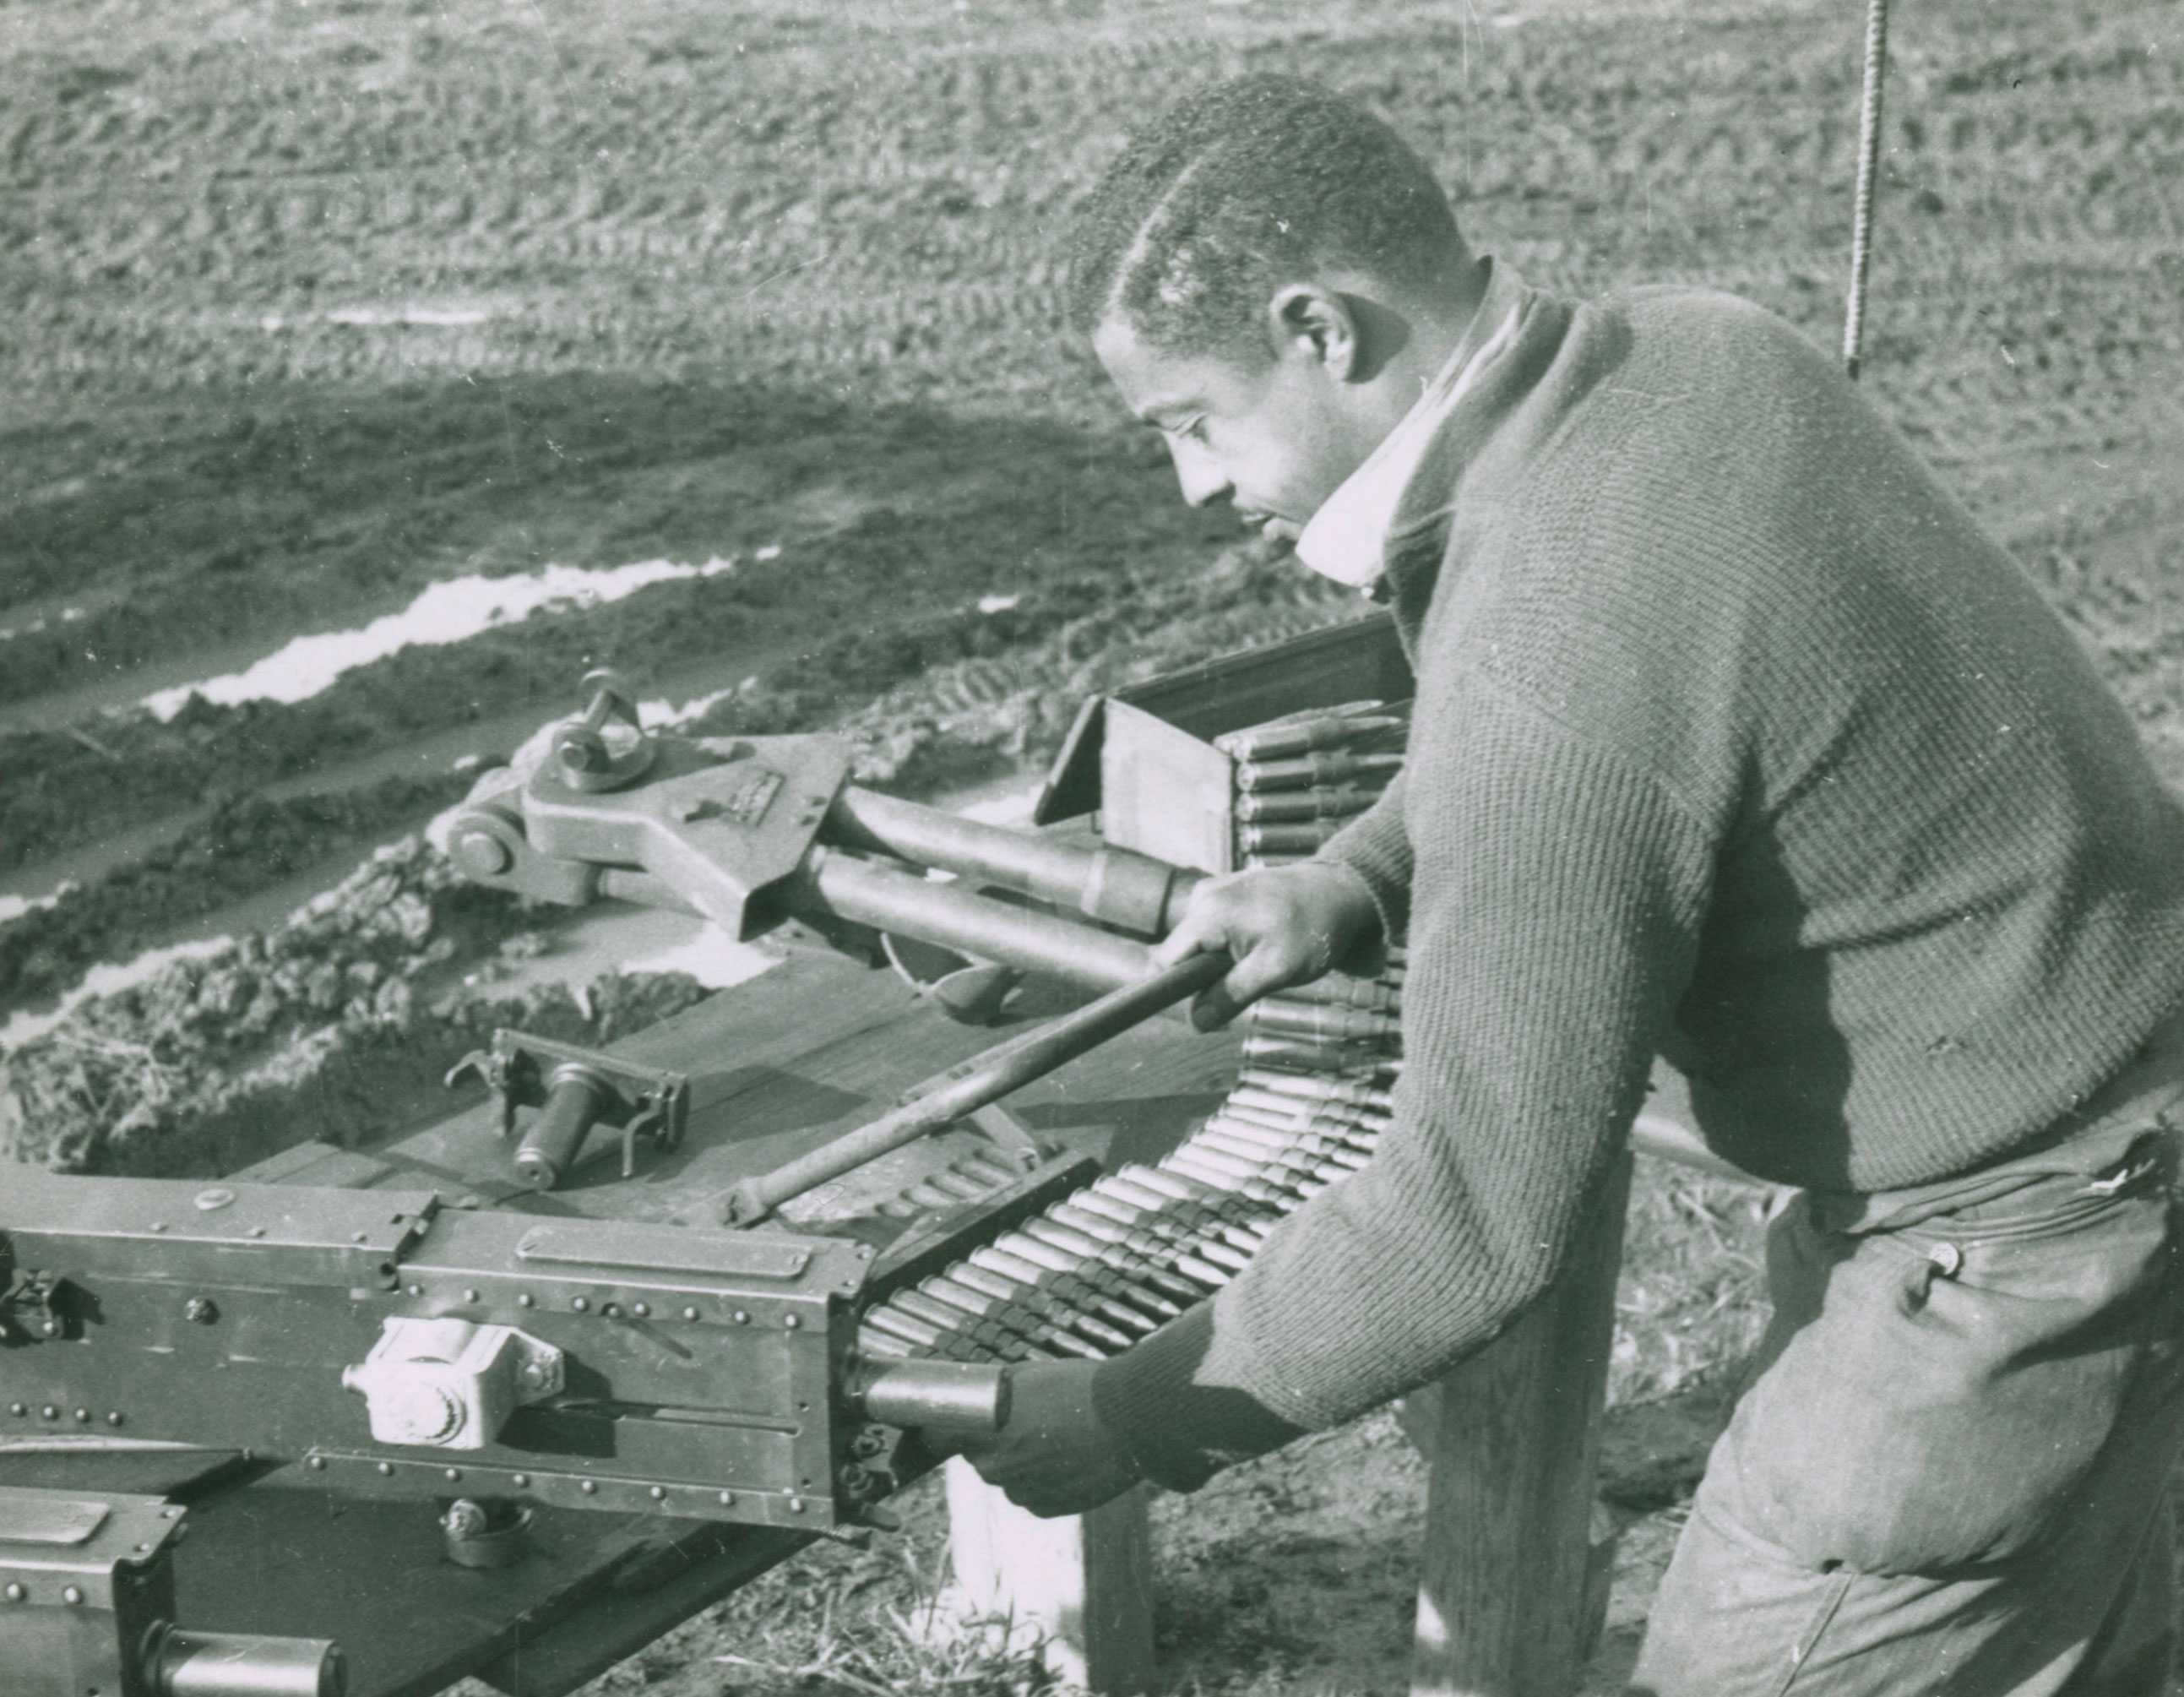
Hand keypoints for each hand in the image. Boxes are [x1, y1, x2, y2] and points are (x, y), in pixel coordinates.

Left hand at [953, 1359, 1143, 1517]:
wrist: (1131, 1421)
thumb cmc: (1082, 1389)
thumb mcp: (1031, 1375)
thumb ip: (998, 1394)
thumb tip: (981, 1396)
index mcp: (983, 1431)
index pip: (941, 1436)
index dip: (947, 1427)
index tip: (955, 1422)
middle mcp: (996, 1467)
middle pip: (980, 1457)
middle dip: (994, 1442)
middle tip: (1026, 1423)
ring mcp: (1022, 1491)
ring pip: (1009, 1478)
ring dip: (1021, 1463)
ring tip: (1055, 1440)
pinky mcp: (1048, 1509)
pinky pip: (1033, 1495)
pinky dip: (1044, 1481)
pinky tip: (1068, 1460)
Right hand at [1150, 862, 1380, 1029]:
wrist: (1341, 892)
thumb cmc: (1313, 929)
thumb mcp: (1275, 971)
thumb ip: (1231, 995)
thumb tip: (1197, 1022)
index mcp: (1208, 913)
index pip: (1165, 961)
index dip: (1173, 990)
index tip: (1196, 1010)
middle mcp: (1202, 897)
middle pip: (1180, 954)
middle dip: (1203, 979)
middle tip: (1246, 985)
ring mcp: (1212, 891)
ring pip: (1198, 944)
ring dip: (1219, 963)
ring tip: (1259, 961)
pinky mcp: (1224, 893)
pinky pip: (1212, 930)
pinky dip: (1229, 946)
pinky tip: (1260, 945)